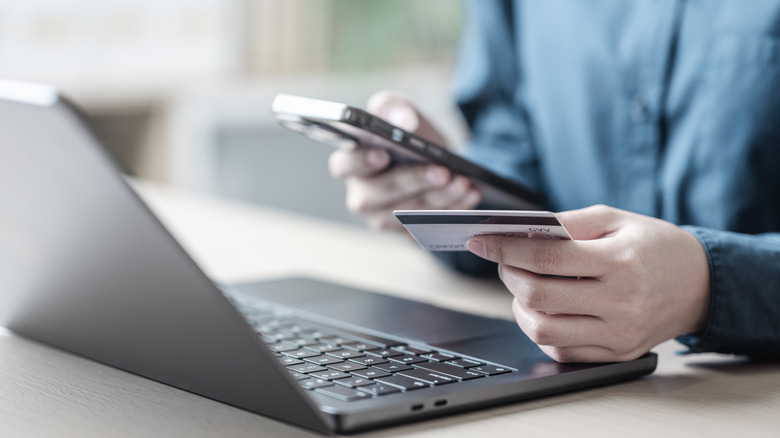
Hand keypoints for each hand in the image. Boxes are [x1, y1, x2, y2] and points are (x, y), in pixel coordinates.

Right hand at [329, 91, 480, 231]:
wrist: (436, 162)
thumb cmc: (409, 136)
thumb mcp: (402, 113)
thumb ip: (394, 107)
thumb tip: (402, 118)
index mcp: (350, 161)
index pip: (343, 165)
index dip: (359, 162)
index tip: (383, 155)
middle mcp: (361, 193)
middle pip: (381, 192)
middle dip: (414, 180)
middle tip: (442, 171)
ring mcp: (382, 216)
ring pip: (408, 212)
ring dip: (439, 197)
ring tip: (463, 183)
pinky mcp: (406, 232)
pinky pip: (428, 227)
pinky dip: (451, 210)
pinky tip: (469, 195)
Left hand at [466, 205, 710, 362]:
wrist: (699, 284)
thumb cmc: (652, 245)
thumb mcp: (614, 219)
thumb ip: (566, 223)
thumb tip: (516, 230)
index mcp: (621, 262)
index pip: (547, 259)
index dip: (506, 250)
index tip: (480, 241)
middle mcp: (621, 303)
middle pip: (539, 296)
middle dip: (508, 275)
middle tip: (504, 260)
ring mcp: (620, 335)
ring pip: (543, 331)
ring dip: (519, 306)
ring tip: (524, 286)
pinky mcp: (617, 355)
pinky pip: (561, 350)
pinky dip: (541, 328)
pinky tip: (544, 308)